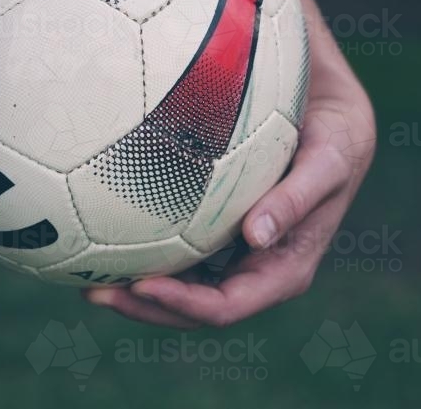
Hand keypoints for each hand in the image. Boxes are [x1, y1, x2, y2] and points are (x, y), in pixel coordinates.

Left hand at [84, 66, 375, 328]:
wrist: (331, 111)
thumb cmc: (335, 135)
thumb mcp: (328, 159)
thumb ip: (297, 198)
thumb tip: (257, 237)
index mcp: (285, 268)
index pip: (227, 306)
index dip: (183, 304)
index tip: (140, 284)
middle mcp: (255, 269)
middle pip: (193, 308)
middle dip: (144, 307)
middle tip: (94, 291)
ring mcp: (234, 253)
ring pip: (178, 286)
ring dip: (134, 289)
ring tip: (85, 278)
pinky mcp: (216, 229)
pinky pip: (176, 251)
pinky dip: (141, 252)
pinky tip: (102, 236)